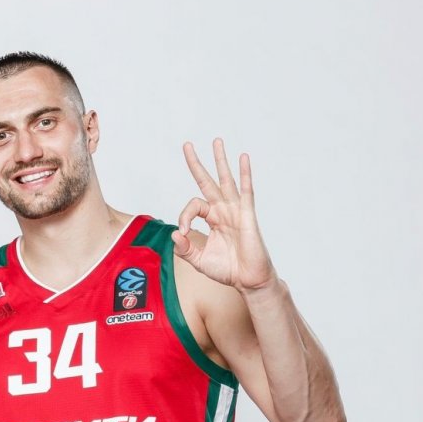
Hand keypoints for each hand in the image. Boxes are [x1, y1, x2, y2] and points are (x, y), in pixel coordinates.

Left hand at [171, 138, 275, 291]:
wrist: (248, 280)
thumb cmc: (228, 270)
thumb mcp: (199, 260)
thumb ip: (185, 249)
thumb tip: (174, 234)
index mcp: (211, 219)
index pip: (192, 206)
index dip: (184, 216)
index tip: (184, 233)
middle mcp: (222, 211)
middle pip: (207, 181)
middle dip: (196, 163)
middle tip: (186, 144)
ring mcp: (235, 211)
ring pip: (226, 180)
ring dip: (220, 160)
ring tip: (216, 141)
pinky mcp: (247, 215)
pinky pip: (246, 191)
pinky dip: (245, 174)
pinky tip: (243, 157)